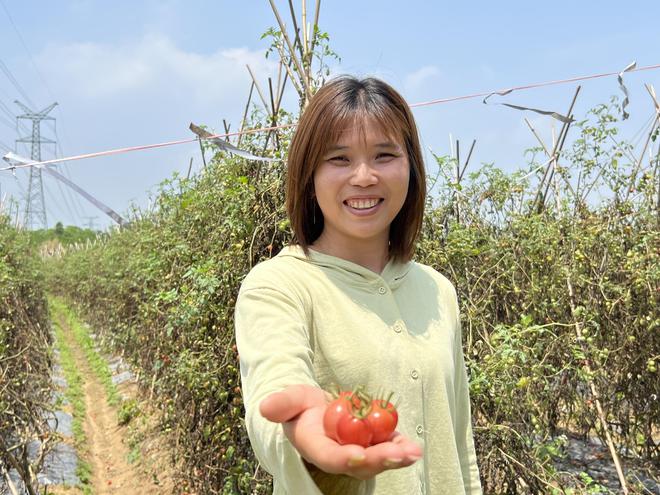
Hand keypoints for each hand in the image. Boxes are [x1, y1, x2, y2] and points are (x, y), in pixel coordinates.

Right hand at [259, 384, 422, 480]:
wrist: (314, 412)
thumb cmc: (300, 407)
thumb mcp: (290, 400)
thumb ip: (281, 404)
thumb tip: (265, 408)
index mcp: (315, 446)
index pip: (330, 457)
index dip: (343, 457)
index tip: (357, 454)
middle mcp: (338, 455)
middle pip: (359, 463)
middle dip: (380, 460)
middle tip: (399, 454)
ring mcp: (356, 451)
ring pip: (376, 458)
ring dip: (396, 457)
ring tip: (413, 453)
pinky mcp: (371, 443)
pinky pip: (386, 447)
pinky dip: (400, 447)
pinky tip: (413, 446)